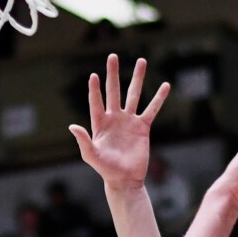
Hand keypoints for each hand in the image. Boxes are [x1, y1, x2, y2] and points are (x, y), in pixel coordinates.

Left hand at [68, 54, 169, 189]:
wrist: (125, 179)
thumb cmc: (106, 170)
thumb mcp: (91, 156)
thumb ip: (83, 140)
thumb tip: (72, 126)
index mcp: (100, 124)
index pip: (96, 102)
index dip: (95, 89)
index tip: (94, 76)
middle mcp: (114, 118)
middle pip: (114, 91)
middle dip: (113, 74)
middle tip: (113, 56)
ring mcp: (129, 121)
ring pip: (134, 95)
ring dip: (137, 78)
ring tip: (142, 61)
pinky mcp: (142, 127)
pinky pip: (152, 110)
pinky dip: (159, 98)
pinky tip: (165, 85)